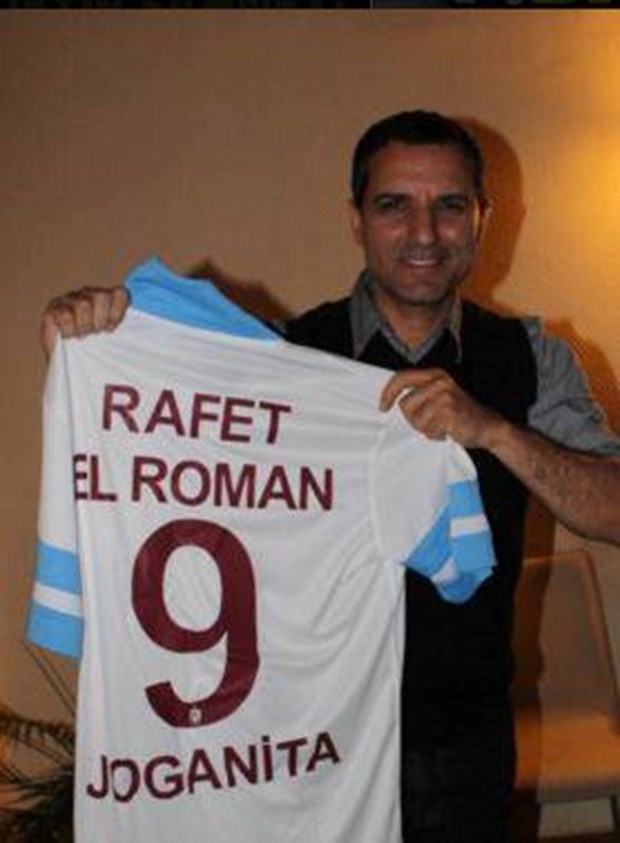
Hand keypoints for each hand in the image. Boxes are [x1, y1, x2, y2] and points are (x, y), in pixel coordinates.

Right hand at [40, 286, 129, 358]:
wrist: (69, 364)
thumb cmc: (95, 353)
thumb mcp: (117, 344)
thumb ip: (131, 337)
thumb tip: (155, 346)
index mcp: (106, 299)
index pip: (119, 292)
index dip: (117, 310)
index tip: (111, 328)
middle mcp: (88, 294)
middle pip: (100, 296)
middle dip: (99, 319)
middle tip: (95, 333)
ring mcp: (70, 299)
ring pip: (83, 304)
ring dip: (84, 325)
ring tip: (82, 336)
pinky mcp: (53, 308)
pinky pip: (65, 315)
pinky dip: (70, 329)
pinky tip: (69, 336)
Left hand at [379, 367, 505, 449]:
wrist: (488, 426)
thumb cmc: (459, 414)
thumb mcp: (438, 396)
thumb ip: (419, 393)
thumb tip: (389, 399)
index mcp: (435, 374)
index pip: (401, 377)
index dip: (388, 393)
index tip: (383, 407)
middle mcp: (439, 382)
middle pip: (405, 405)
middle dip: (413, 419)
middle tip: (432, 422)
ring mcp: (445, 396)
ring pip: (415, 420)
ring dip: (426, 429)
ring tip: (442, 426)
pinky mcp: (449, 412)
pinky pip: (428, 430)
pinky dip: (436, 436)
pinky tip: (448, 431)